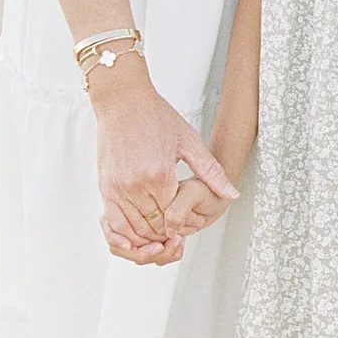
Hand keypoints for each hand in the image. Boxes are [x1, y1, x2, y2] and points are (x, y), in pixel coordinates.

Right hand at [92, 61, 237, 263]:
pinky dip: (127, 234)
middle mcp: (136, 186)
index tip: (189, 224)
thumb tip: (232, 193)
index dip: (183, 225)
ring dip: (149, 237)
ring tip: (162, 233)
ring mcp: (117, 189)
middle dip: (167, 236)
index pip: (173, 218)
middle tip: (178, 234)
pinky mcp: (105, 188)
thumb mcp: (189, 140)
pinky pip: (114, 224)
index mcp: (160, 175)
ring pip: (135, 230)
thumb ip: (210, 171)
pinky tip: (139, 231)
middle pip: (154, 228)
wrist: (123, 99)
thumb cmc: (155, 115)